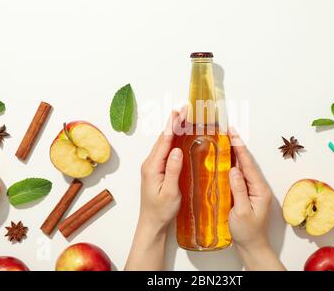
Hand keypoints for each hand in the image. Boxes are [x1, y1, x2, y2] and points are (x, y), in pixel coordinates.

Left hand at [139, 110, 183, 231]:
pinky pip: (164, 151)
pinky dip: (172, 140)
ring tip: (182, 117)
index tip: (179, 112)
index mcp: (152, 167)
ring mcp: (152, 166)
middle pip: (163, 139)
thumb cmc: (161, 210)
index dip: (172, 125)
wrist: (152, 223)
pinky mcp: (156, 170)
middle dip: (173, 123)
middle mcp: (150, 163)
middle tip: (183, 109)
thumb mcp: (170, 191)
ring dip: (173, 130)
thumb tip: (176, 150)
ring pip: (163, 143)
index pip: (164, 141)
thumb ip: (173, 170)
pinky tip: (178, 136)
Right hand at [228, 128, 284, 270]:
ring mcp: (253, 190)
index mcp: (259, 189)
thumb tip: (233, 169)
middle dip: (238, 146)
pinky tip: (227, 160)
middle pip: (247, 162)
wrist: (252, 246)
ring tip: (227, 140)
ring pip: (244, 168)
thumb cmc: (247, 232)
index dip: (240, 148)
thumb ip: (238, 190)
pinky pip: (240, 176)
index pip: (248, 164)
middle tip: (229, 131)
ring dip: (236, 154)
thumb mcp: (241, 211)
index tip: (233, 134)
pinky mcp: (247, 194)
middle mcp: (258, 187)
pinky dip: (234, 165)